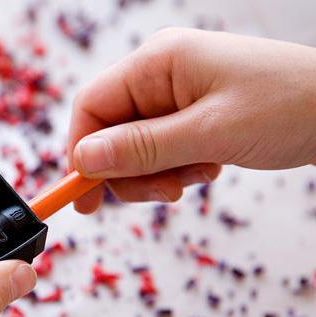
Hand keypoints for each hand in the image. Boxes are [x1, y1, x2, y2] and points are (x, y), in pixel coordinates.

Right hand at [68, 28, 315, 211]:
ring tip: (197, 176)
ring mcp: (176, 95)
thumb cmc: (290, 106)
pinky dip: (176, 170)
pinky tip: (208, 167)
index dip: (81, 153)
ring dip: (156, 174)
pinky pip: (161, 150)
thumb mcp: (210, 132)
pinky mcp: (191, 115)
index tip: (84, 198)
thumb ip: (142, 147)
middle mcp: (161, 75)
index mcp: (158, 62)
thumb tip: (83, 159)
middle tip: (164, 194)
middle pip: (111, 132)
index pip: (92, 106)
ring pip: (135, 147)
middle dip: (130, 171)